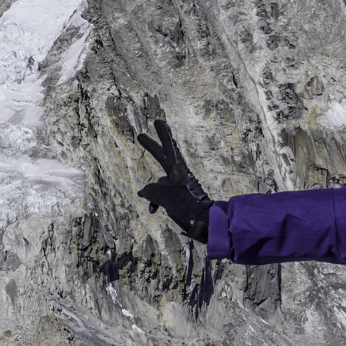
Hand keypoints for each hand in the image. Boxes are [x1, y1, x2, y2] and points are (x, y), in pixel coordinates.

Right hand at [136, 119, 213, 243]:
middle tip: (141, 135)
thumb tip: (143, 192)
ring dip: (152, 194)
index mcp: (178, 171)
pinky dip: (155, 202)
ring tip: (152, 208)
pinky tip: (152, 210)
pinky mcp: (178, 197)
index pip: (169, 148)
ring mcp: (178, 186)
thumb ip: (152, 191)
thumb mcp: (166, 197)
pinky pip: (162, 195)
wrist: (204, 223)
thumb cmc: (187, 208)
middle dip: (152, 148)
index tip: (158, 121)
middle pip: (163, 157)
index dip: (163, 135)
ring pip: (159, 184)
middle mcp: (178, 175)